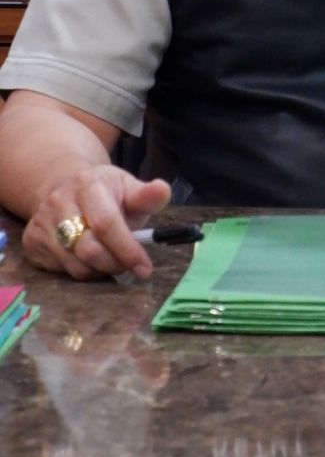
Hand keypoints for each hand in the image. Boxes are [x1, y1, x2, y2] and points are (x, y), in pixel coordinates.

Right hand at [23, 167, 171, 280]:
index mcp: (88, 185)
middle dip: (115, 264)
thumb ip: (146, 196)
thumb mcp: (128, 188)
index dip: (127, 249)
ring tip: (110, 259)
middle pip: (89, 249)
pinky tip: (88, 257)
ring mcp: (41, 222)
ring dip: (99, 271)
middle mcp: (59, 202)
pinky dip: (80, 271)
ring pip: (75, 265)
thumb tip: (162, 190)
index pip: (106, 223)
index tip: (144, 267)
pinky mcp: (31, 242)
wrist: (64, 186)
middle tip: (128, 266)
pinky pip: (60, 271)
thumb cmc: (105, 193)